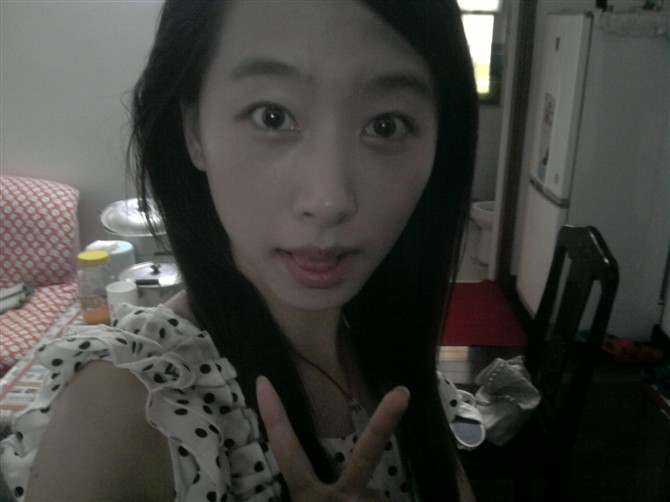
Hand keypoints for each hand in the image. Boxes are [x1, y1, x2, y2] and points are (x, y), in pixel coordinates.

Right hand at [256, 376, 409, 500]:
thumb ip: (313, 494)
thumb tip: (337, 489)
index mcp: (308, 499)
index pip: (288, 452)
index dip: (275, 418)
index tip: (264, 381)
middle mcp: (341, 500)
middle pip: (367, 456)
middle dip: (384, 422)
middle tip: (402, 392)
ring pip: (375, 494)